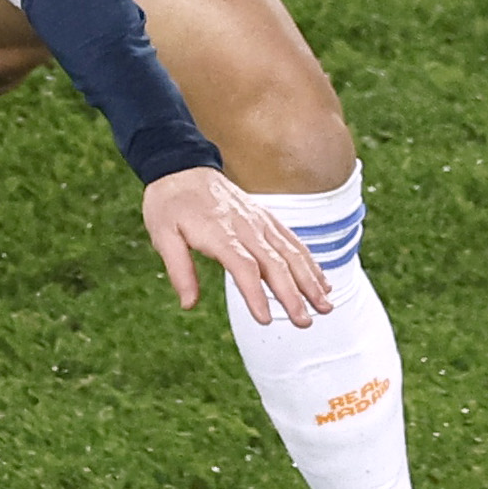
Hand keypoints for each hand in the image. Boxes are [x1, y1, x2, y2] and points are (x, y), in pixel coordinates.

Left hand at [141, 169, 330, 326]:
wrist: (182, 165)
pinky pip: (293, 241)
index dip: (256, 294)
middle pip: (275, 263)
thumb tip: (188, 304)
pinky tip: (322, 281)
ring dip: (310, 281)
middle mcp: (246, 227)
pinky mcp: (266, 218)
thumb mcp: (162, 235)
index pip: (244, 267)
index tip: (266, 319)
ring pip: (291, 253)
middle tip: (305, 323)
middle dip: (293, 295)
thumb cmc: (169, 204)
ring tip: (326, 306)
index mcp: (219, 233)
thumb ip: (178, 269)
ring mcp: (260, 221)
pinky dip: (310, 261)